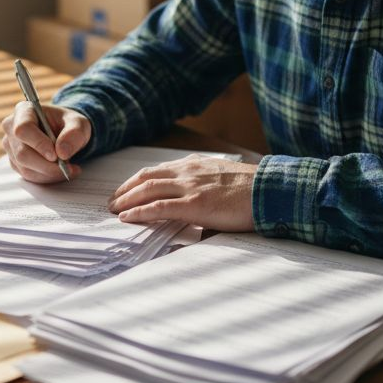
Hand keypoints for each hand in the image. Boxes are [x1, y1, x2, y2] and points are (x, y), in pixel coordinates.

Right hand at [0, 102, 91, 182]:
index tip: (55, 155)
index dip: (38, 144)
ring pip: (25, 167)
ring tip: (69, 169)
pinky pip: (28, 175)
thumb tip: (62, 152)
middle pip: (22, 153)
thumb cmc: (68, 124)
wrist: (63, 132)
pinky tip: (59, 172)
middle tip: (67, 167)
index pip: (23, 129)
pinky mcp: (15, 161)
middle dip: (47, 165)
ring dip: (49, 173)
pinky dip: (46, 177)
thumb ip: (74, 133)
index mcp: (24, 111)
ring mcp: (11, 146)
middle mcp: (12, 127)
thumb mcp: (78, 123)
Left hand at [108, 154, 257, 230]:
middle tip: (111, 201)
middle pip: (146, 177)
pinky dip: (139, 211)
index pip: (158, 170)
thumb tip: (198, 210)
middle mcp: (189, 172)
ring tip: (113, 210)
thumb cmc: (253, 191)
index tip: (124, 190)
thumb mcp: (223, 181)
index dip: (137, 180)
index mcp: (196, 165)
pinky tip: (127, 217)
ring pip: (148, 190)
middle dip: (125, 189)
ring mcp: (191, 187)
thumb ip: (206, 189)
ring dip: (126, 200)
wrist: (271, 191)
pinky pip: (158, 207)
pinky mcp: (195, 204)